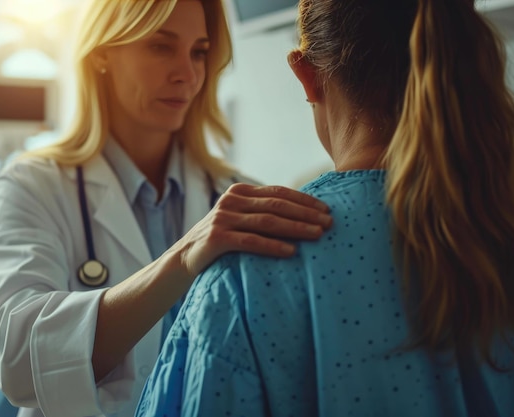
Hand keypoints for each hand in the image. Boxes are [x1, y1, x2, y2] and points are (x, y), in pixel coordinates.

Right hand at [171, 183, 331, 277]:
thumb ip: (260, 212)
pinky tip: (291, 252)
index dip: (304, 200)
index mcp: (239, 192)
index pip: (279, 192)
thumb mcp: (239, 219)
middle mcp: (231, 201)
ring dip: (297, 228)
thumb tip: (302, 214)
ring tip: (318, 235)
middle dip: (306, 214)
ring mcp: (223, 218)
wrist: (183, 259)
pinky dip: (273, 246)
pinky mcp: (217, 237)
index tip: (327, 210)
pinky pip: (251, 241)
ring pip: (268, 221)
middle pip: (277, 205)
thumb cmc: (220, 241)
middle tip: (329, 224)